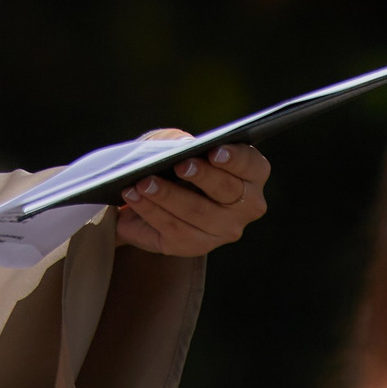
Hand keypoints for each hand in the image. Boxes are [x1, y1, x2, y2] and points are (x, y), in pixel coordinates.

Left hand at [116, 132, 270, 256]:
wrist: (155, 191)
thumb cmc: (175, 161)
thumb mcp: (176, 143)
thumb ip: (178, 141)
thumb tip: (178, 147)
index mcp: (251, 175)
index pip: (252, 166)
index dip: (235, 159)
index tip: (214, 151)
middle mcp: (245, 206)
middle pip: (227, 191)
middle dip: (202, 177)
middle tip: (178, 165)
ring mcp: (222, 230)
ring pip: (198, 214)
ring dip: (168, 196)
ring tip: (143, 182)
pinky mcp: (195, 246)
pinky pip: (174, 230)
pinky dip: (150, 211)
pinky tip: (133, 197)